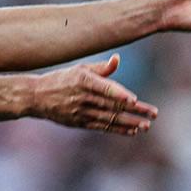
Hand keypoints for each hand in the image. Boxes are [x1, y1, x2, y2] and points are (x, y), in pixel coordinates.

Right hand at [29, 54, 157, 135]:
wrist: (37, 97)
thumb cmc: (62, 79)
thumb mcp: (79, 69)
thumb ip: (101, 68)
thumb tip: (118, 59)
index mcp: (83, 80)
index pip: (105, 89)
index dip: (119, 94)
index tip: (134, 100)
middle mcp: (82, 97)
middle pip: (112, 105)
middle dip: (135, 111)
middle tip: (153, 113)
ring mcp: (80, 112)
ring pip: (109, 119)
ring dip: (129, 123)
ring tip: (146, 125)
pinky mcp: (79, 123)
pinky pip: (102, 127)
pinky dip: (117, 129)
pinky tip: (132, 130)